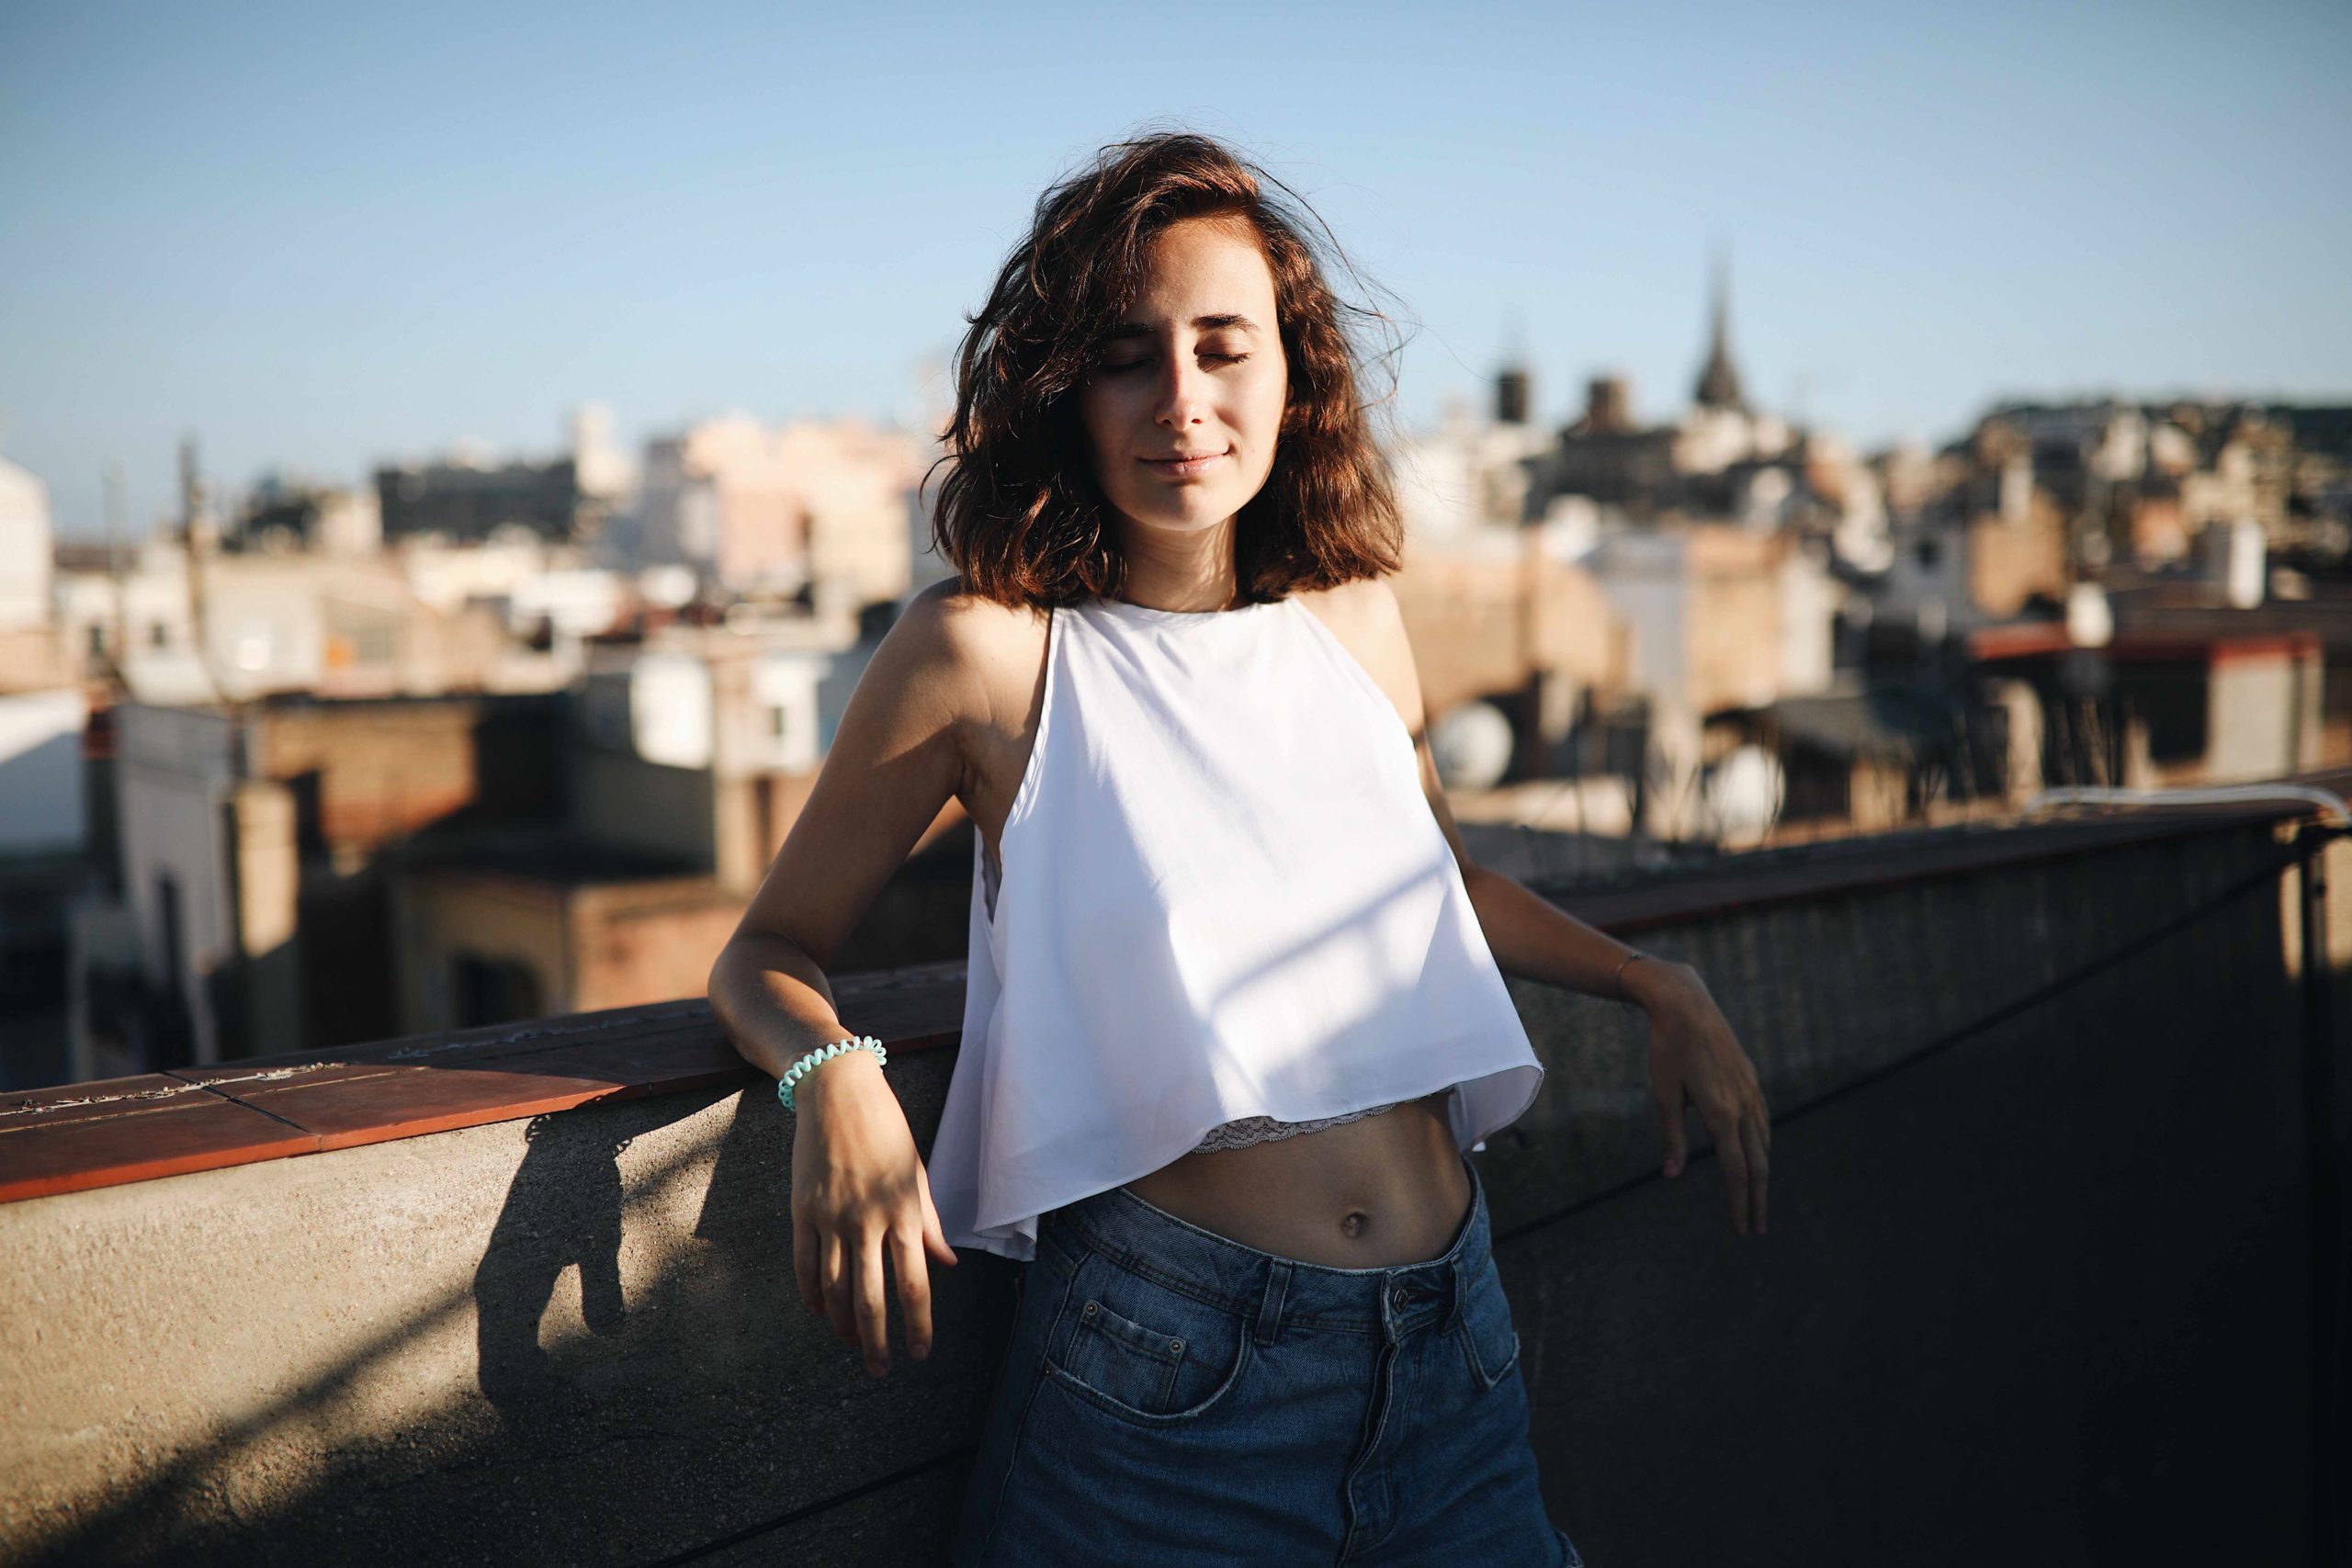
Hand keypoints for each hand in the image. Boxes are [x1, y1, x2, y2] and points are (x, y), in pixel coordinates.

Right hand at [788, 1048, 959, 1374]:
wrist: (838, 1091)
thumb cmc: (886, 1130)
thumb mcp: (915, 1173)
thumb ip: (930, 1223)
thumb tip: (948, 1265)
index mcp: (904, 1211)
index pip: (914, 1284)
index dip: (918, 1324)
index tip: (920, 1353)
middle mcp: (868, 1220)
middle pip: (871, 1297)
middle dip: (877, 1341)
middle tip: (881, 1371)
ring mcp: (831, 1217)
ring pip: (835, 1288)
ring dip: (843, 1324)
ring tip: (851, 1344)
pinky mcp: (802, 1210)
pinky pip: (804, 1264)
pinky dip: (811, 1294)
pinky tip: (819, 1311)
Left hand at [1629, 959, 1771, 1234]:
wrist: (1685, 1004)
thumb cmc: (1667, 1050)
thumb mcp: (1664, 1095)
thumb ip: (1673, 1137)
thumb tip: (1673, 1175)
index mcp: (1721, 1114)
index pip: (1736, 1171)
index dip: (1739, 1202)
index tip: (1741, 1228)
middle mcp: (1743, 1105)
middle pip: (1757, 1164)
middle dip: (1757, 1199)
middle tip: (1756, 1229)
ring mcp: (1751, 1091)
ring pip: (1764, 1143)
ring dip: (1762, 1175)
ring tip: (1757, 1198)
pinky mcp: (1751, 1079)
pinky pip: (1763, 1121)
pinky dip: (1763, 1145)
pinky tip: (1758, 1153)